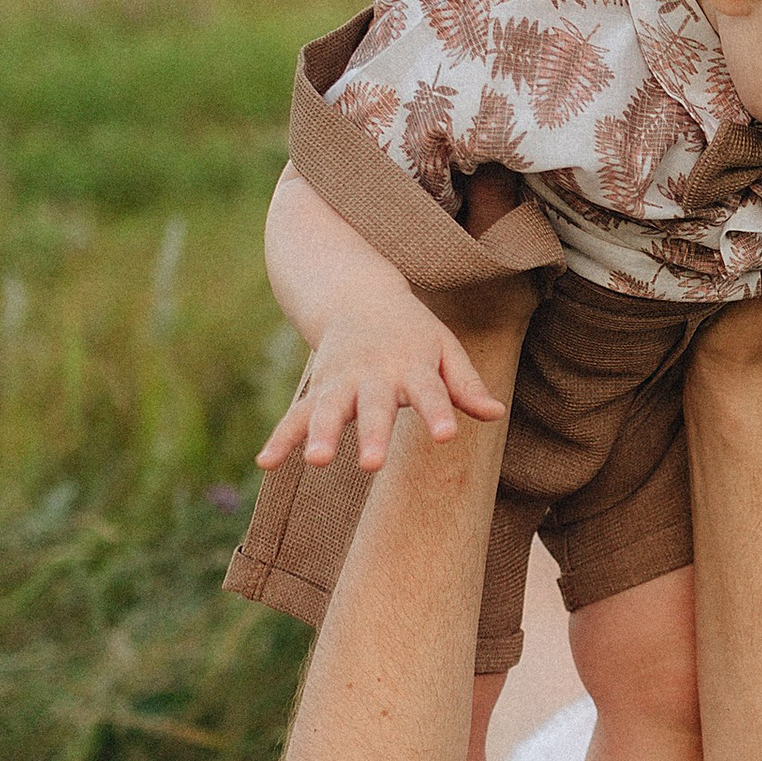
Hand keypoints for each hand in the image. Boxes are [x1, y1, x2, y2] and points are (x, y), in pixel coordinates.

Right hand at [255, 294, 507, 475]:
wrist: (359, 296)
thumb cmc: (412, 333)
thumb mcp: (444, 349)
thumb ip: (465, 384)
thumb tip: (495, 413)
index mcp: (411, 365)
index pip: (429, 392)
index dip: (438, 413)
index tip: (445, 435)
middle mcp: (374, 375)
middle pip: (373, 406)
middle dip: (371, 433)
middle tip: (371, 464)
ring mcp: (341, 382)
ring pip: (329, 411)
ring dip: (322, 435)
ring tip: (317, 461)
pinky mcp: (318, 391)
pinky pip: (296, 416)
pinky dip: (280, 438)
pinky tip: (265, 463)